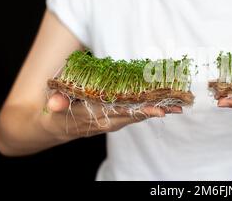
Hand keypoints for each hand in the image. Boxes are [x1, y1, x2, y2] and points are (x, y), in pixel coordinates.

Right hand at [42, 92, 181, 140]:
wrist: (56, 127)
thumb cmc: (57, 113)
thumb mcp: (54, 107)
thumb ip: (56, 103)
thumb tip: (53, 105)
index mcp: (96, 116)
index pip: (123, 112)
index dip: (141, 110)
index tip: (159, 109)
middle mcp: (108, 121)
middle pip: (137, 115)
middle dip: (158, 110)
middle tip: (178, 106)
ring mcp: (113, 122)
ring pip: (139, 115)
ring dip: (158, 110)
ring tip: (178, 106)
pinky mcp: (116, 120)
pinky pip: (136, 115)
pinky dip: (150, 110)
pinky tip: (165, 106)